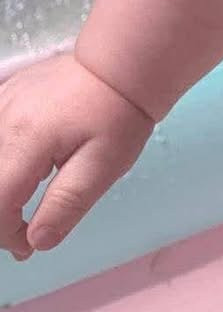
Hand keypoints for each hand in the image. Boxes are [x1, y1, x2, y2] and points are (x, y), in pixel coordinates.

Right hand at [0, 53, 154, 258]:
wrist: (122, 65)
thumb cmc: (118, 116)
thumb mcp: (102, 166)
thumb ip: (66, 205)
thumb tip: (36, 241)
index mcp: (26, 141)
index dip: (6, 233)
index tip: (28, 246)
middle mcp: (4, 121)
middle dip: (0, 216)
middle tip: (24, 232)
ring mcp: (1, 105)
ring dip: (1, 190)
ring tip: (22, 206)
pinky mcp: (5, 97)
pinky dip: (2, 163)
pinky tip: (23, 169)